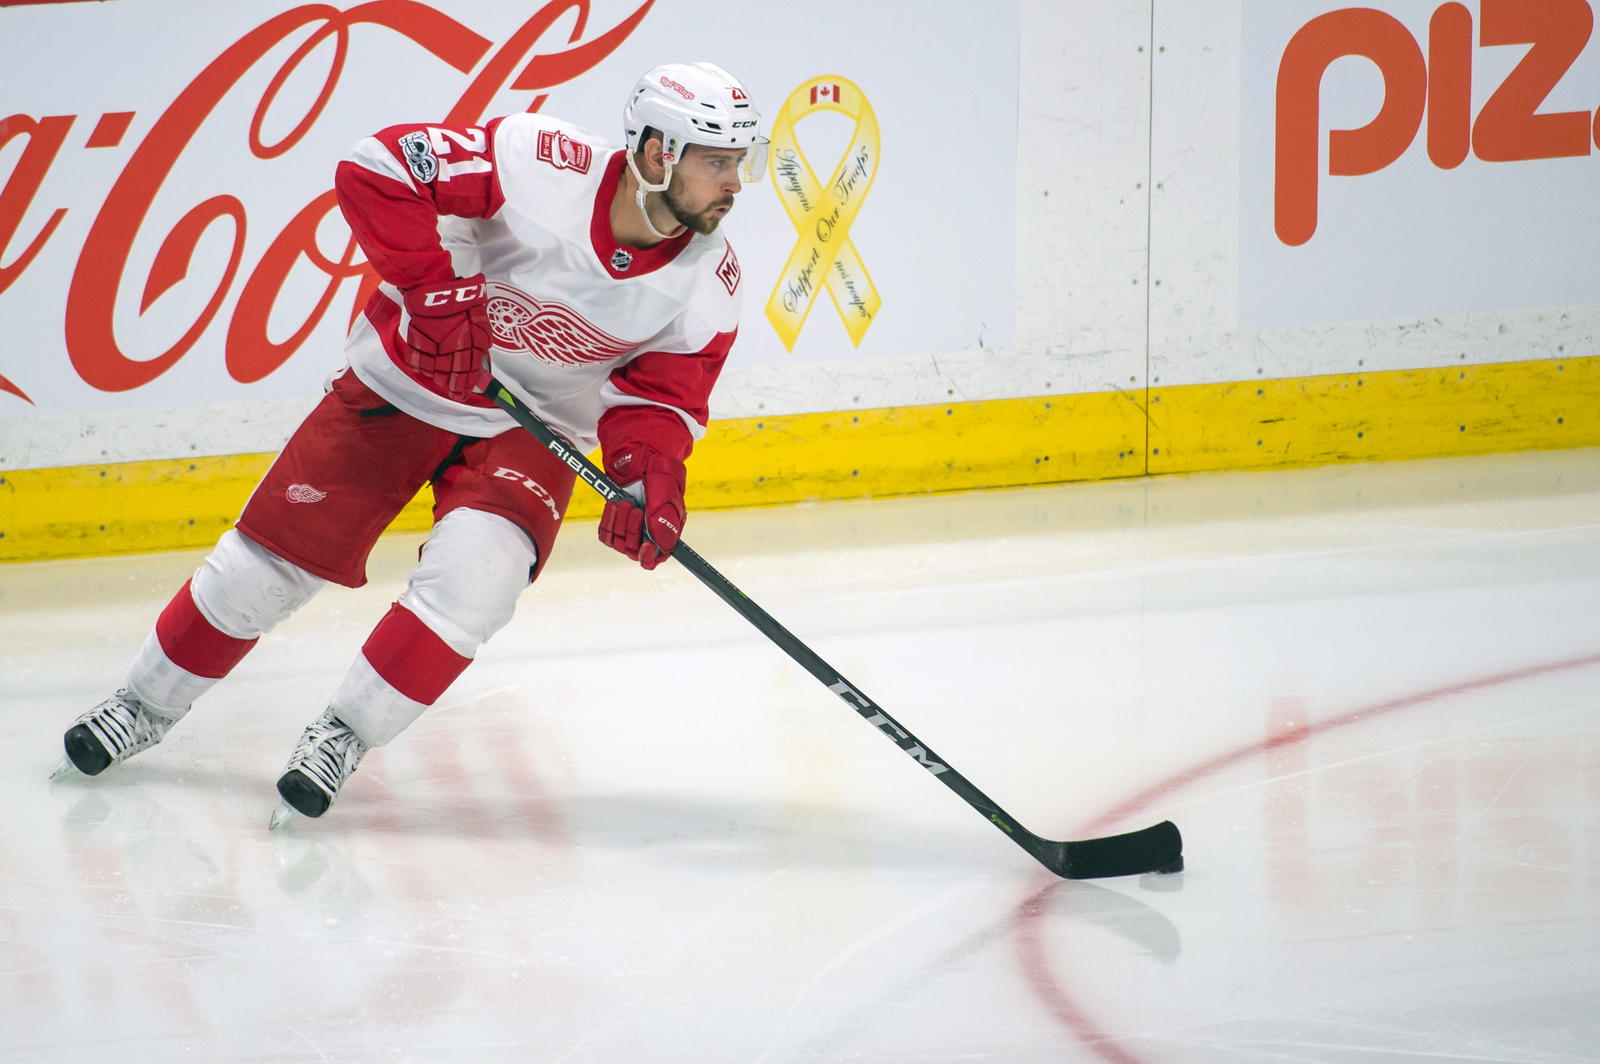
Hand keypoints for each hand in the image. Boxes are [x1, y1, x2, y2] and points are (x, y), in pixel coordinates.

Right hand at [400, 275, 491, 399]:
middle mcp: (451, 350)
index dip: (465, 387)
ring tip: (440, 376)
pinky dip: (420, 367)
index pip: (468, 374)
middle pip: (450, 377)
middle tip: (454, 390)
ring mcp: (432, 347)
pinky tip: (425, 367)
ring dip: (437, 376)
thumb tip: (482, 356)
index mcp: (470, 345)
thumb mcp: (481, 320)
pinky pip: (417, 362)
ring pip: (433, 373)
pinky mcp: (416, 341)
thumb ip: (483, 341)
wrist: (436, 287)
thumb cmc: (462, 301)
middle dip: (452, 386)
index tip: (463, 394)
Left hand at [598, 445, 685, 570]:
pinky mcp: (616, 521)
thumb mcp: (666, 494)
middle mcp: (648, 532)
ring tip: (624, 502)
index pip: (656, 557)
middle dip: (632, 530)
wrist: (640, 455)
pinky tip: (614, 504)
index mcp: (666, 530)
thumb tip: (662, 545)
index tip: (644, 546)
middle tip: (634, 508)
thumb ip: (664, 520)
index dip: (649, 557)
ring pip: (618, 543)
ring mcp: (631, 527)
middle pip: (634, 551)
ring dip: (619, 523)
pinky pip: (606, 535)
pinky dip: (608, 520)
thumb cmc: (659, 473)